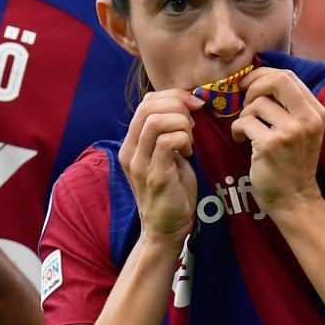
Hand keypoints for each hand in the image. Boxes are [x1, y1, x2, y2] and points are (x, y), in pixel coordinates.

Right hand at [120, 90, 204, 243]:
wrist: (166, 229)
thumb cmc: (172, 190)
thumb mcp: (166, 155)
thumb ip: (169, 132)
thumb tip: (187, 105)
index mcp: (131, 143)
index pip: (146, 102)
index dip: (173, 96)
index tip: (194, 105)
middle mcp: (130, 151)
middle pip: (149, 106)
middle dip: (179, 106)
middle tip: (193, 122)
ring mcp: (140, 164)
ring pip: (157, 121)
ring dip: (182, 123)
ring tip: (189, 139)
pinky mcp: (155, 177)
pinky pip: (168, 142)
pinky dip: (184, 140)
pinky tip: (188, 152)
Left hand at [230, 68, 324, 214]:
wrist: (294, 199)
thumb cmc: (293, 163)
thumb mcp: (302, 130)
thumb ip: (288, 106)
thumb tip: (259, 79)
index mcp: (316, 111)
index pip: (288, 76)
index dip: (263, 75)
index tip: (248, 84)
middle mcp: (307, 118)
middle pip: (276, 80)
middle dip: (253, 85)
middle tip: (243, 100)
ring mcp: (290, 131)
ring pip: (256, 103)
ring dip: (244, 114)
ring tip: (246, 130)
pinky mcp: (271, 145)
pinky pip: (244, 122)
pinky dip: (237, 129)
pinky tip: (241, 141)